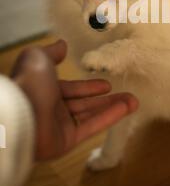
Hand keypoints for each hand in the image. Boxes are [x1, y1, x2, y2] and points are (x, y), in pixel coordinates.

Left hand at [10, 40, 137, 160]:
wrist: (20, 115)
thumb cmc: (29, 83)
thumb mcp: (38, 57)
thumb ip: (52, 52)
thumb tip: (62, 44)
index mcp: (45, 89)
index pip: (71, 88)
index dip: (88, 86)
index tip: (107, 84)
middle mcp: (52, 108)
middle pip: (84, 103)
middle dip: (106, 98)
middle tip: (126, 92)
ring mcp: (60, 126)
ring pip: (91, 114)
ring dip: (113, 107)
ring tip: (134, 101)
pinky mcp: (67, 141)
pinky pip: (92, 127)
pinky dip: (110, 117)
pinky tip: (127, 108)